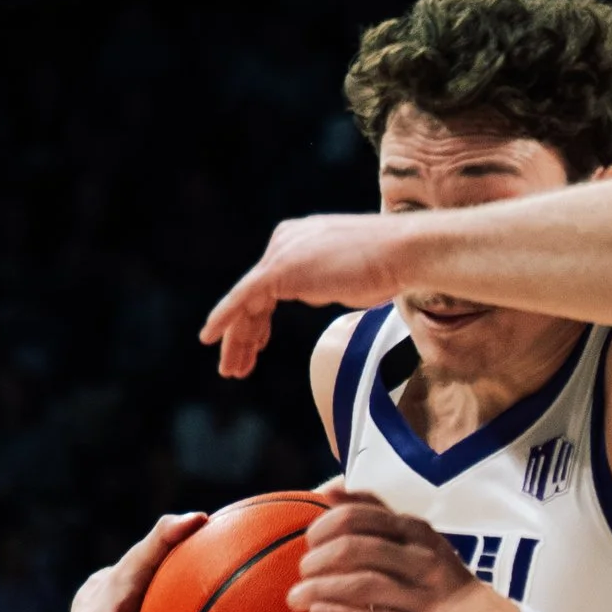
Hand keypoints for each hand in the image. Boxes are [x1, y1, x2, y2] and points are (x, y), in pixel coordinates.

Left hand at [202, 217, 405, 379]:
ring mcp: (280, 253)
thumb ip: (328, 281)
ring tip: (232, 370)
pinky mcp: (280, 268)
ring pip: (246, 303)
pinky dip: (223, 318)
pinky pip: (243, 298)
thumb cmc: (388, 267)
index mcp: (298, 241)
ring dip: (236, 339)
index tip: (255, 349)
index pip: (267, 288)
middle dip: (242, 335)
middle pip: (253, 297)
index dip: (256, 322)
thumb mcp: (348, 275)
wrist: (402, 253)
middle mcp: (284, 242)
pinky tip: (209, 338)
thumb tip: (323, 292)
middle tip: (235, 367)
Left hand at [287, 490, 520, 611]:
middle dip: (320, 558)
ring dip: (321, 588)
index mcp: (418, 533)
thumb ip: (377, 516)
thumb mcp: (418, 542)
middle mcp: (422, 560)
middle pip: (358, 548)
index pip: (363, 515)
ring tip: (297, 597)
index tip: (310, 539)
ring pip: (362, 584)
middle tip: (303, 570)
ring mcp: (423, 597)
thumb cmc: (443, 585)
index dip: (327, 524)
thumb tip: (329, 488)